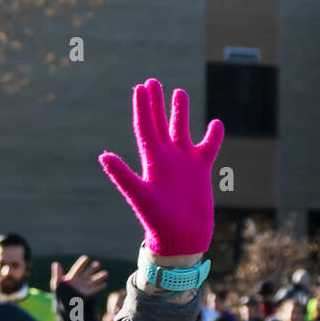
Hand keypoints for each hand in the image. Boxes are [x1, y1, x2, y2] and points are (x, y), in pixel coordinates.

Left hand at [51, 256, 108, 296]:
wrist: (62, 303)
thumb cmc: (58, 291)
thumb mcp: (56, 283)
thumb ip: (57, 274)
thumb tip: (56, 263)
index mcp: (73, 276)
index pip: (78, 268)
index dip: (82, 263)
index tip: (86, 258)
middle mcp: (80, 279)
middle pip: (88, 272)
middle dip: (93, 268)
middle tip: (98, 264)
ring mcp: (84, 286)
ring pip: (93, 280)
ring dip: (99, 277)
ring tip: (106, 273)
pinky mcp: (87, 293)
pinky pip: (94, 289)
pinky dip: (99, 287)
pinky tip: (104, 284)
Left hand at [99, 79, 222, 255]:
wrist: (180, 239)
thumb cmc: (157, 221)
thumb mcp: (139, 196)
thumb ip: (122, 175)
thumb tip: (103, 156)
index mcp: (151, 161)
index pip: (145, 128)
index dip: (142, 108)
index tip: (140, 87)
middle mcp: (166, 159)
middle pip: (159, 124)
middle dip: (156, 103)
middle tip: (152, 81)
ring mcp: (184, 163)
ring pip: (181, 131)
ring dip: (180, 112)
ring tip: (178, 92)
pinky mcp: (201, 171)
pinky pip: (208, 147)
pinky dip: (213, 135)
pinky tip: (215, 123)